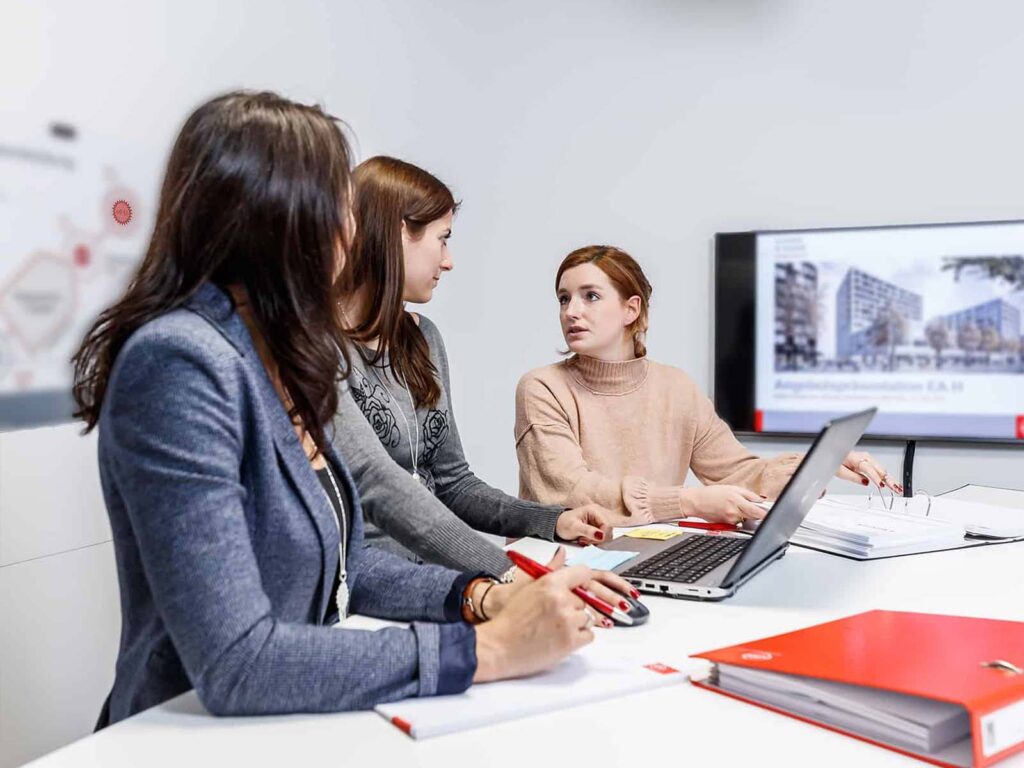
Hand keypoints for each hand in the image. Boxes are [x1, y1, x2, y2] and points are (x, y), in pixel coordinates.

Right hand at [473, 563, 596, 681]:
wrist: (499, 647)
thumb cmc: (510, 619)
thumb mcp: (528, 587)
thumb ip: (550, 571)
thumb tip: (562, 551)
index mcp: (550, 583)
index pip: (583, 573)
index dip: (582, 581)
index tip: (580, 587)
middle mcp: (562, 600)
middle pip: (584, 599)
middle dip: (575, 607)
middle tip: (557, 615)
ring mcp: (568, 621)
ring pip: (588, 617)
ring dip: (578, 623)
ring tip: (558, 628)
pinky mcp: (571, 641)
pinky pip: (589, 635)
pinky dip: (579, 638)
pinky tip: (562, 638)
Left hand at [555, 503, 612, 544]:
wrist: (557, 525)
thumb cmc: (564, 523)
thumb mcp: (574, 528)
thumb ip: (588, 531)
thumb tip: (601, 535)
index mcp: (594, 510)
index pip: (607, 525)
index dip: (602, 535)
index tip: (592, 540)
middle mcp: (599, 513)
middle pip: (608, 530)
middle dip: (597, 538)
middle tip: (585, 540)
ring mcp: (598, 520)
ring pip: (606, 535)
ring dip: (595, 540)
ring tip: (584, 539)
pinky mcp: (597, 527)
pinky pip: (602, 536)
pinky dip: (594, 540)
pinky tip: (586, 539)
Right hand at [681, 484, 765, 523]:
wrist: (696, 502)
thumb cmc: (712, 494)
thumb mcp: (732, 488)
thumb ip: (749, 495)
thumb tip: (761, 501)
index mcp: (737, 502)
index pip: (758, 512)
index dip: (766, 514)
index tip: (773, 514)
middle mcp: (734, 514)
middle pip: (753, 517)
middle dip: (755, 512)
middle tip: (748, 504)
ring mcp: (731, 521)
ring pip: (746, 520)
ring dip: (745, 514)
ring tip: (733, 506)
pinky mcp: (727, 525)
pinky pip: (738, 522)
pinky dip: (737, 517)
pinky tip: (729, 511)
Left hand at [837, 451, 902, 494]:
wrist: (833, 452)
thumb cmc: (835, 460)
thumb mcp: (841, 471)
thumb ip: (854, 477)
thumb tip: (866, 482)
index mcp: (857, 458)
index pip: (869, 470)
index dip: (876, 478)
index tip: (881, 486)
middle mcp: (865, 457)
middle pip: (880, 470)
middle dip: (889, 480)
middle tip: (897, 489)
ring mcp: (869, 459)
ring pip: (882, 470)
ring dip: (891, 480)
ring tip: (898, 488)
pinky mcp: (869, 462)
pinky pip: (880, 470)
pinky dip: (887, 477)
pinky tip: (892, 483)